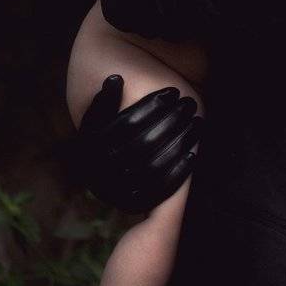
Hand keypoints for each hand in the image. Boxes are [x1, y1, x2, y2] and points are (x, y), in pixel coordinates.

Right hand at [64, 75, 202, 214]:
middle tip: (190, 104)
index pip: (125, 124)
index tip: (172, 91)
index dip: (151, 106)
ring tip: (197, 123)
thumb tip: (115, 79)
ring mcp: (115, 194)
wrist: (109, 171)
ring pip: (153, 168)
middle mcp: (97, 176)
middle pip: (141, 145)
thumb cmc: (110, 132)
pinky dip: (178, 172)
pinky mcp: (132, 205)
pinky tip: (193, 153)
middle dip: (170, 121)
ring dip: (179, 143)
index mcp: (88, 149)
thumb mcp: (100, 117)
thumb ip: (106, 100)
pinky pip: (159, 190)